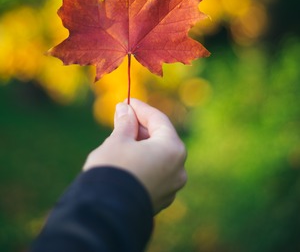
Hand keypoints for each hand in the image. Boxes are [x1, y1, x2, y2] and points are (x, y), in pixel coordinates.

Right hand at [83, 98, 186, 213]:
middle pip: (160, 138)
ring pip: (157, 156)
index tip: (126, 101)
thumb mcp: (118, 140)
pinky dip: (142, 162)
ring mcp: (171, 187)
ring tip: (120, 137)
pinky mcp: (160, 200)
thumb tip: (125, 109)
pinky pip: (154, 173)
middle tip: (121, 117)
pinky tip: (125, 159)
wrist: (106, 214)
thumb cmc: (114, 170)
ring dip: (140, 144)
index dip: (141, 108)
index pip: (158, 120)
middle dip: (140, 127)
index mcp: (172, 149)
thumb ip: (125, 123)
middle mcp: (178, 168)